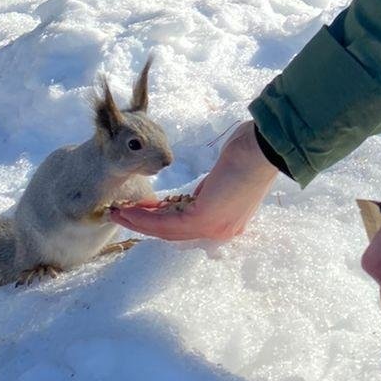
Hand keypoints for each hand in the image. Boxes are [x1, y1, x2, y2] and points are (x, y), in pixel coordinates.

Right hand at [108, 119, 280, 242]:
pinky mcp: (204, 218)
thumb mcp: (222, 179)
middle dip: (144, 224)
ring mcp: (213, 227)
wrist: (263, 147)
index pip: (187, 228)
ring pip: (167, 231)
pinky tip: (130, 209)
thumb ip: (206, 192)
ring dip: (138, 221)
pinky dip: (145, 217)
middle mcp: (219, 231)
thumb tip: (193, 196)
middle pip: (173, 233)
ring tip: (117, 212)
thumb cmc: (247, 154)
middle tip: (121, 214)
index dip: (160, 222)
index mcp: (225, 222)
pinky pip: (167, 223)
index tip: (140, 212)